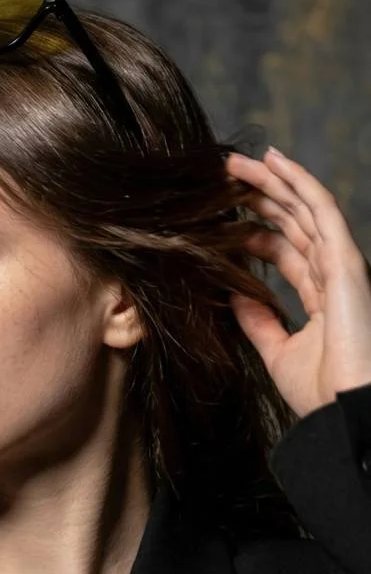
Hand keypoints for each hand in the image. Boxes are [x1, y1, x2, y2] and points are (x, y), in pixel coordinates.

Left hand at [224, 146, 370, 418]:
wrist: (345, 412)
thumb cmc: (322, 394)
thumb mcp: (278, 352)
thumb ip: (258, 321)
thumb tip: (232, 292)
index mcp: (324, 298)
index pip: (288, 252)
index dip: (257, 231)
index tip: (224, 219)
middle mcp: (336, 276)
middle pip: (295, 224)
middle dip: (262, 197)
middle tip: (225, 176)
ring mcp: (344, 266)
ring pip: (306, 208)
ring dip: (274, 180)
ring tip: (240, 161)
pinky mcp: (349, 262)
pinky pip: (322, 210)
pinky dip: (300, 182)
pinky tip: (275, 162)